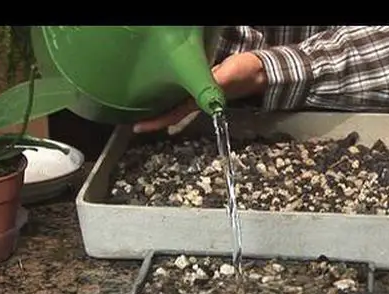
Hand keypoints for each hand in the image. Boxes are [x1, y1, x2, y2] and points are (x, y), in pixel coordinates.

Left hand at [133, 52, 267, 133]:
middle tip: (132, 120)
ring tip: (139, 109)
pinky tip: (157, 93)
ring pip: (172, 104)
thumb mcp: (227, 78)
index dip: (156, 121)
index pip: (173, 114)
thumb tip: (209, 103)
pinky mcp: (199, 84)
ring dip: (158, 108)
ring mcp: (197, 93)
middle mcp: (195, 99)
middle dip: (152, 118)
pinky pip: (178, 92)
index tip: (138, 127)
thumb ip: (215, 89)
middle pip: (169, 112)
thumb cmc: (243, 73)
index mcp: (199, 101)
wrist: (257, 70)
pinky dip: (166, 95)